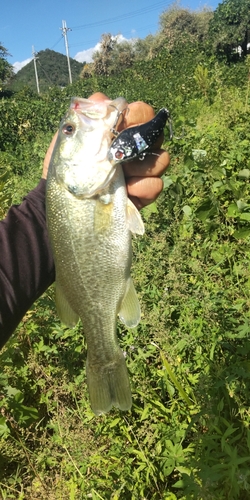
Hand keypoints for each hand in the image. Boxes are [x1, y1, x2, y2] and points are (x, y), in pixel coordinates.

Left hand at [43, 92, 169, 209]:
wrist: (68, 206)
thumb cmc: (66, 172)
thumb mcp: (67, 142)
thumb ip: (84, 118)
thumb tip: (102, 99)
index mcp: (118, 132)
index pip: (141, 112)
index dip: (137, 115)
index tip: (122, 125)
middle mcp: (133, 149)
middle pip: (157, 133)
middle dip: (143, 141)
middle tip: (123, 152)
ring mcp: (141, 172)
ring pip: (162, 159)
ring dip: (142, 166)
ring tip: (121, 176)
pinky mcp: (145, 194)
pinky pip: (156, 185)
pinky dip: (141, 188)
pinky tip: (125, 193)